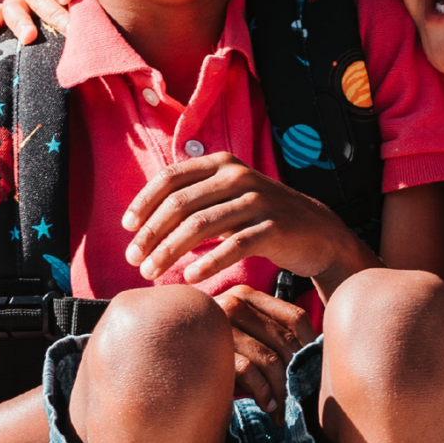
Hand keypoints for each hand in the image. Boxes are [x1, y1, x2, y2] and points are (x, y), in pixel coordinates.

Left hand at [122, 153, 371, 287]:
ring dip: (170, 251)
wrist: (316, 231)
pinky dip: (208, 263)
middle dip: (151, 233)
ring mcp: (258, 201)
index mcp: (222, 164)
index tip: (127, 228)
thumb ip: (194, 197)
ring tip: (152, 273)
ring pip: (201, 226)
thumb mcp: (228, 196)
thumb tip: (144, 217)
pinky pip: (233, 246)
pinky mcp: (273, 227)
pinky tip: (190, 278)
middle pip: (181, 204)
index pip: (171, 178)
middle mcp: (238, 177)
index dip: (144, 202)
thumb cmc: (261, 218)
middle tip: (133, 259)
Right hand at [215, 285, 311, 414]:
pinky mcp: (209, 349)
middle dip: (298, 376)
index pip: (295, 318)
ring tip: (285, 410)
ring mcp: (220, 325)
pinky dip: (263, 392)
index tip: (314, 372)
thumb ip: (270, 334)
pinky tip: (267, 405)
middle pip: (285, 341)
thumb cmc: (213, 352)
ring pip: (270, 359)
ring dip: (282, 391)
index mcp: (247, 295)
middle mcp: (234, 303)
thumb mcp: (244, 334)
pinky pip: (249, 371)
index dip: (312, 348)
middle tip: (302, 401)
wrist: (167, 357)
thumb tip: (316, 356)